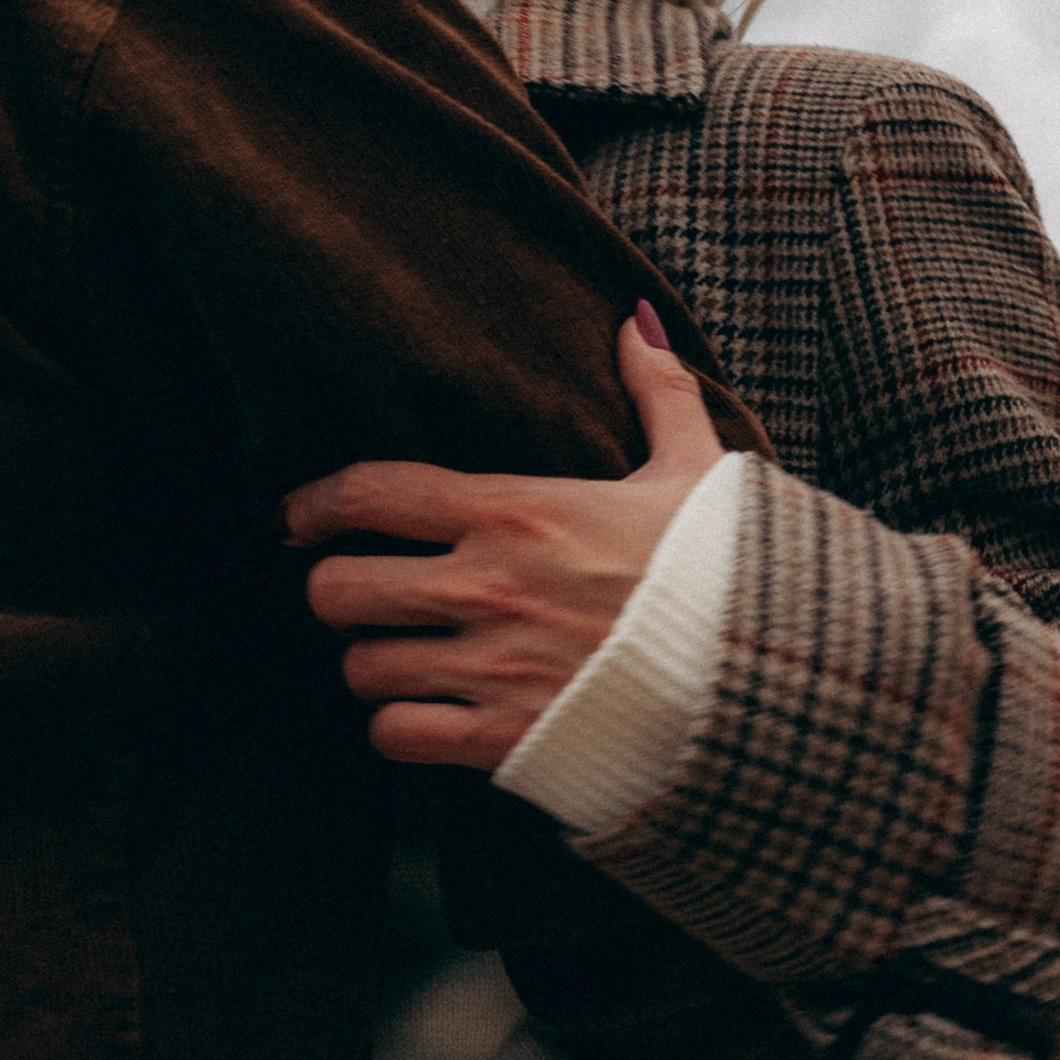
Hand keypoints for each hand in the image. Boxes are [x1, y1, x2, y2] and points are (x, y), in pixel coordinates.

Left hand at [281, 308, 726, 768]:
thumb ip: (656, 392)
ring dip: (375, 664)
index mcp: (517, 511)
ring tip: (405, 659)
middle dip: (338, 593)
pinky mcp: (502, 739)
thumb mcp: (697, 471)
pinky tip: (431, 716)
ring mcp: (490, 667)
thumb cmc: (726, 573)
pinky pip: (395, 735)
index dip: (313, 504)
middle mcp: (487, 587)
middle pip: (336, 589)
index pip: (370, 493)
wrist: (764, 680)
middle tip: (364, 597)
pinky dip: (402, 728)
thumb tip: (633, 320)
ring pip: (360, 668)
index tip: (295, 518)